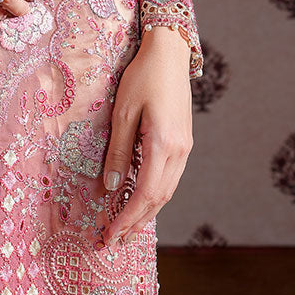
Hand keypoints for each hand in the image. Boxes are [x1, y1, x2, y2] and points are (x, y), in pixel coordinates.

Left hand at [99, 26, 192, 250]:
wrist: (170, 53)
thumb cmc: (142, 77)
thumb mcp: (123, 112)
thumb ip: (118, 151)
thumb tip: (111, 187)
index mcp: (163, 145)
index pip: (145, 195)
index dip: (127, 219)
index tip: (109, 235)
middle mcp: (179, 152)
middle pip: (159, 199)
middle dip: (136, 222)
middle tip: (113, 240)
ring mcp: (185, 148)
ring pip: (167, 191)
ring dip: (146, 212)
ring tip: (126, 228)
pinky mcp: (184, 142)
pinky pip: (170, 177)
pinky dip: (155, 195)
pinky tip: (142, 200)